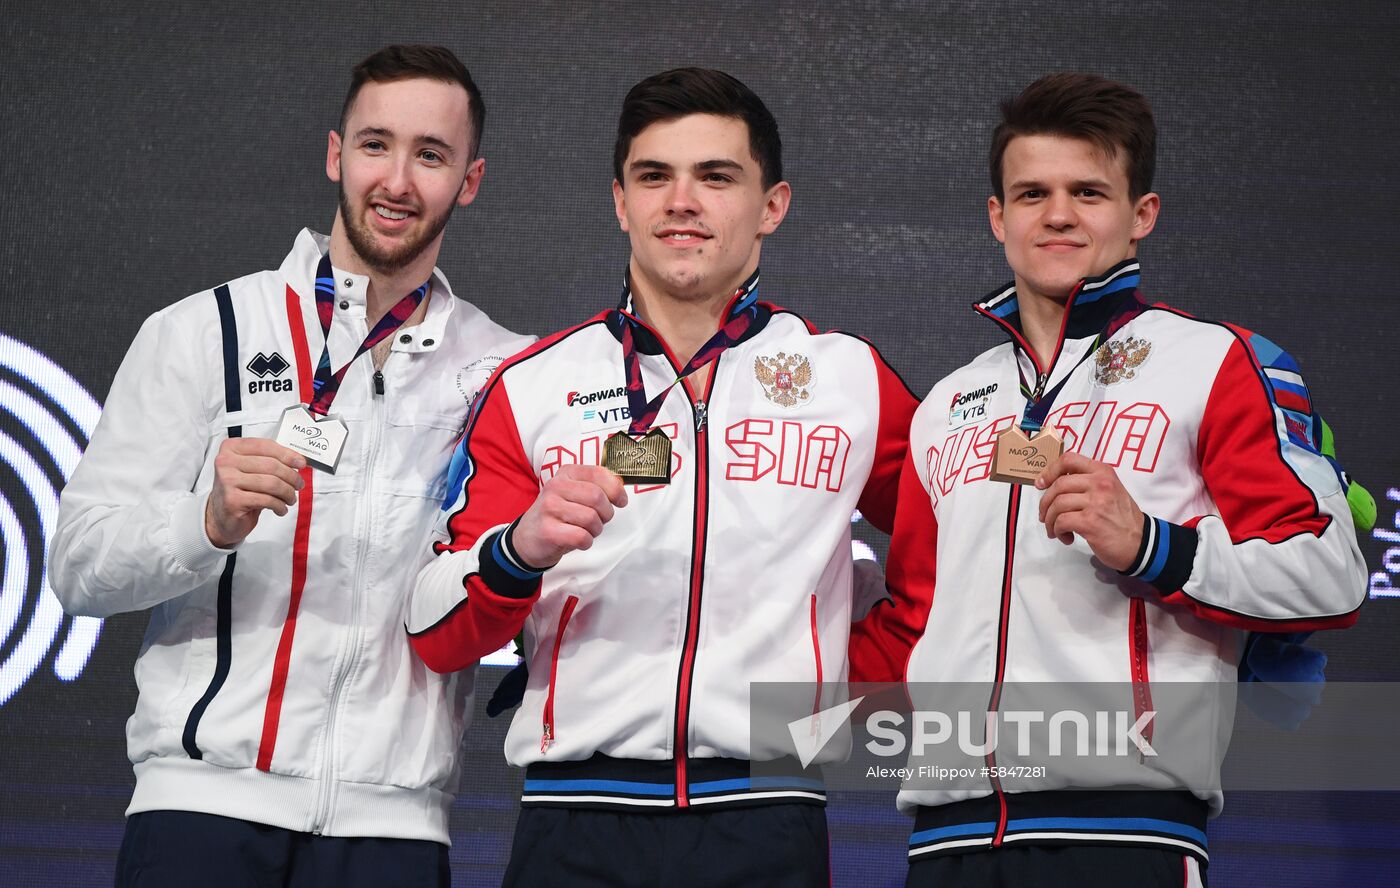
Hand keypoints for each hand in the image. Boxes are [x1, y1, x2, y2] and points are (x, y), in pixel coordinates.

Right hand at [204, 438, 305, 547]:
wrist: (222, 516)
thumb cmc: (240, 490)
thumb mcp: (252, 470)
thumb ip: (270, 460)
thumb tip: (298, 461)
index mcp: (231, 448)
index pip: (265, 446)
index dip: (287, 454)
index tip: (301, 463)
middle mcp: (226, 462)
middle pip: (271, 465)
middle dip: (291, 476)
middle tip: (299, 485)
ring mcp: (228, 481)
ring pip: (272, 483)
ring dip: (287, 493)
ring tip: (290, 498)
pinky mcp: (233, 500)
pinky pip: (267, 500)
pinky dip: (279, 505)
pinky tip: (280, 508)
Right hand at [511, 465, 627, 568]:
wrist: (528, 537)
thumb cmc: (558, 515)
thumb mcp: (574, 493)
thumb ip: (596, 486)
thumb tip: (621, 487)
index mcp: (566, 473)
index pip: (598, 473)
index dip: (616, 489)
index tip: (621, 500)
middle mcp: (555, 487)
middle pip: (598, 497)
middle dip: (606, 513)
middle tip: (600, 520)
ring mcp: (549, 508)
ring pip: (591, 518)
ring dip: (596, 530)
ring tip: (585, 530)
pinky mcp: (548, 531)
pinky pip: (582, 537)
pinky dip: (586, 542)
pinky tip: (578, 540)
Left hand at [1035, 452, 1143, 571]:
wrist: (1141, 543)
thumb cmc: (1121, 518)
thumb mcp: (1109, 490)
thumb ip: (1087, 482)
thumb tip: (1053, 483)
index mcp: (1103, 472)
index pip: (1069, 459)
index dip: (1050, 471)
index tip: (1041, 484)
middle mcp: (1100, 483)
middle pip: (1058, 485)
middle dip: (1045, 503)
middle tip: (1045, 516)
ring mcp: (1096, 502)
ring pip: (1057, 504)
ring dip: (1050, 520)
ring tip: (1056, 530)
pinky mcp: (1091, 522)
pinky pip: (1061, 521)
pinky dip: (1057, 531)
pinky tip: (1066, 537)